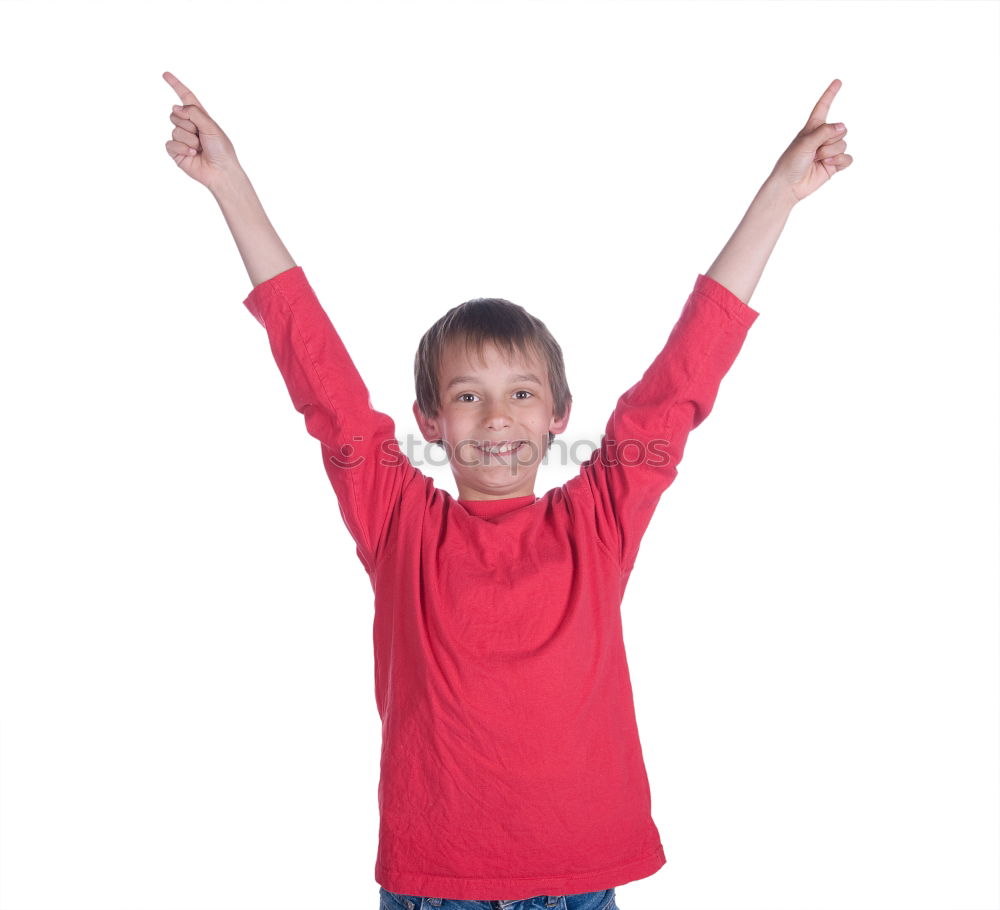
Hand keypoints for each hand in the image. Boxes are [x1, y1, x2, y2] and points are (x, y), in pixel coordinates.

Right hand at [162, 71, 242, 191]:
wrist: (221, 171)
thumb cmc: (222, 149)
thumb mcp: (211, 126)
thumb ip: (194, 113)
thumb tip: (175, 108)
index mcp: (200, 117)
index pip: (186, 98)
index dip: (176, 85)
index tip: (165, 74)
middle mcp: (189, 126)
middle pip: (175, 114)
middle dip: (188, 124)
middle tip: (201, 137)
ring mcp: (182, 139)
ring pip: (174, 129)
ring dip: (189, 139)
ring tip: (200, 148)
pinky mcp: (176, 152)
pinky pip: (170, 143)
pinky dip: (182, 148)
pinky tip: (193, 154)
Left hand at [769, 78, 853, 203]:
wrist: (789, 186)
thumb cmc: (790, 163)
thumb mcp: (805, 143)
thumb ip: (824, 132)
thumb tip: (842, 126)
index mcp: (812, 128)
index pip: (823, 107)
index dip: (830, 94)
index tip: (838, 81)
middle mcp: (822, 137)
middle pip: (841, 130)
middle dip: (830, 140)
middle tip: (814, 151)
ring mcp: (828, 151)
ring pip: (844, 144)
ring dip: (831, 152)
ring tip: (816, 160)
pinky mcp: (833, 164)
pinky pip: (848, 158)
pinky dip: (840, 161)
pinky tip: (828, 165)